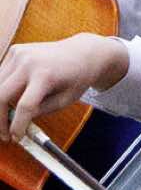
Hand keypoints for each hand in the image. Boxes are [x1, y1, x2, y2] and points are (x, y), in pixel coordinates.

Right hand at [2, 35, 128, 140]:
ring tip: (6, 118)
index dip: (17, 125)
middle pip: (0, 96)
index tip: (15, 138)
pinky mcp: (15, 50)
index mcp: (46, 75)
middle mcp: (29, 62)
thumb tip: (16, 123)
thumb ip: (42, 111)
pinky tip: (11, 98)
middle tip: (4, 133)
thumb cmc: (77, 77)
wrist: (83, 51)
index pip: (25, 106)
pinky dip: (1, 89)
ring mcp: (20, 54)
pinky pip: (0, 75)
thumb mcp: (66, 100)